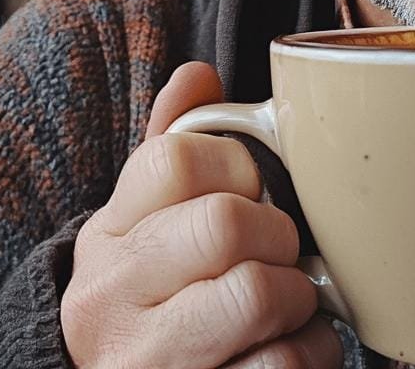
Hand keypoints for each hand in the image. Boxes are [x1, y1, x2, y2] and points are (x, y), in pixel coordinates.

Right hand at [62, 61, 341, 367]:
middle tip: (280, 252)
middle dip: (276, 234)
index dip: (237, 165)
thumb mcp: (137, 229)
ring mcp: (148, 358)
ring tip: (289, 304)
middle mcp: (113, 296)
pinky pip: (279, 366)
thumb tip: (199, 74)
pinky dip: (309, 353)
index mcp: (105, 235)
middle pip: (223, 222)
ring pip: (256, 295)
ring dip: (298, 297)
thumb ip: (170, 151)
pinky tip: (293, 347)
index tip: (249, 190)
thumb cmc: (144, 306)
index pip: (174, 158)